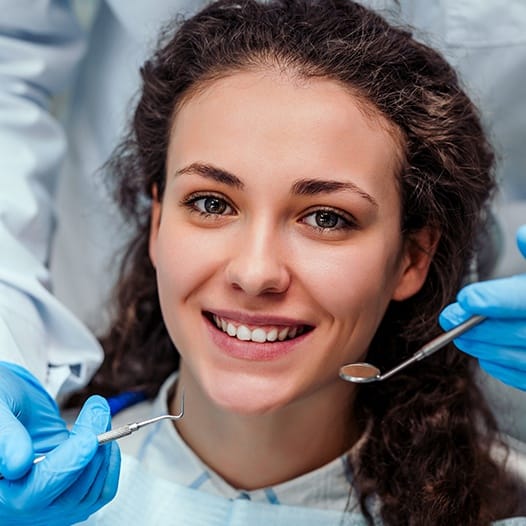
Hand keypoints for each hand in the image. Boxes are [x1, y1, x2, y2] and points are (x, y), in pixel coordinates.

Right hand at [0, 362, 119, 523]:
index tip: (88, 439)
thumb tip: (17, 464)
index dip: (67, 465)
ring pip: (88, 493)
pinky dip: (109, 464)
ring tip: (97, 414)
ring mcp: (48, 505)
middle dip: (91, 448)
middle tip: (96, 409)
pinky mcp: (70, 496)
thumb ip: (5, 435)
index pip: (33, 493)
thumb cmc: (3, 408)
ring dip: (103, 449)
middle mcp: (20, 508)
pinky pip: (100, 492)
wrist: (13, 409)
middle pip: (67, 496)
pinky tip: (102, 439)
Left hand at [439, 225, 525, 389]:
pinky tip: (484, 353)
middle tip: (449, 317)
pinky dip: (503, 367)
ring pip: (522, 358)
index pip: (524, 301)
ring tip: (459, 335)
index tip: (465, 298)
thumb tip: (522, 234)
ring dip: (485, 347)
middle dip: (479, 326)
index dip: (495, 300)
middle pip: (521, 333)